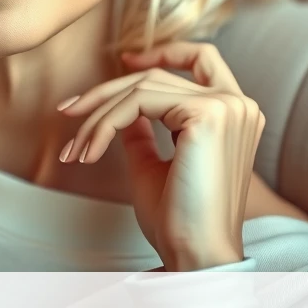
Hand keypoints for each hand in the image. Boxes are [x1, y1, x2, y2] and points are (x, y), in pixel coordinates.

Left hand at [57, 41, 264, 270]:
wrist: (194, 255)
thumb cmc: (177, 220)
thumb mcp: (153, 164)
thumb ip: (143, 130)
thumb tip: (123, 107)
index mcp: (235, 115)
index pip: (202, 59)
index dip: (163, 51)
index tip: (124, 61)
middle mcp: (239, 105)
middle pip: (158, 74)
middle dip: (107, 91)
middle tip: (69, 111)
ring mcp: (227, 106)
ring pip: (142, 88)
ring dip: (98, 117)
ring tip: (76, 149)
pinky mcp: (208, 114)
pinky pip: (138, 103)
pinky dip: (105, 124)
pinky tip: (88, 152)